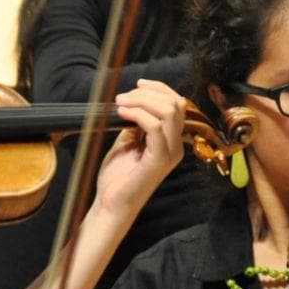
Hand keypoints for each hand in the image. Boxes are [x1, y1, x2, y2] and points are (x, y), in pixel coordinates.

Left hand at [93, 79, 187, 216]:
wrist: (111, 203)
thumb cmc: (118, 176)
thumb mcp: (128, 142)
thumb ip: (136, 123)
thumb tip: (134, 102)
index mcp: (171, 140)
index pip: (177, 104)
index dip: (159, 89)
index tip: (137, 85)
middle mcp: (176, 145)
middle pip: (176, 104)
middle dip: (148, 93)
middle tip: (123, 97)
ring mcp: (170, 153)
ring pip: (168, 112)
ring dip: (142, 101)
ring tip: (120, 103)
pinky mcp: (159, 160)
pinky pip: (154, 127)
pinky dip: (137, 114)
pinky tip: (122, 114)